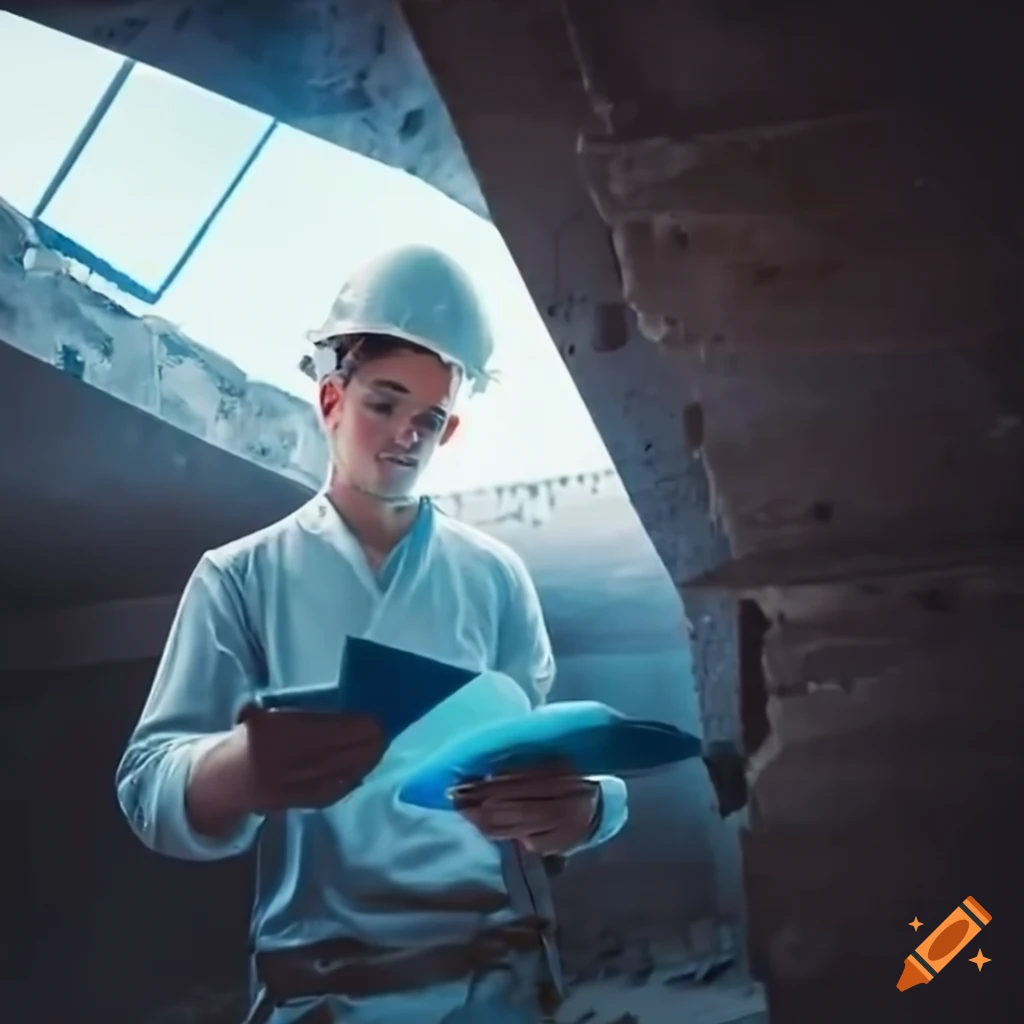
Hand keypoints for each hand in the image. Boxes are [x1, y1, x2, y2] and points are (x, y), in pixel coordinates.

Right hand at [186, 705, 384, 835]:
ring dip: (364, 761)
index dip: (354, 726)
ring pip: (337, 774)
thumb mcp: (267, 712)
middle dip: (366, 743)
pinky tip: (363, 769)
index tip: (375, 718)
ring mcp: (288, 788)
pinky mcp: (294, 805)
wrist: (223, 778)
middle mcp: (281, 762)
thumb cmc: (253, 735)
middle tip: (385, 731)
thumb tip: (346, 701)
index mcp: (273, 732)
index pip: (325, 730)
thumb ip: (301, 711)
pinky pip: (329, 794)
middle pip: (336, 753)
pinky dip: (350, 781)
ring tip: (379, 747)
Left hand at [452, 768, 599, 855]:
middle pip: (516, 805)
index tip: (462, 784)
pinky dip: (508, 837)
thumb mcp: (551, 763)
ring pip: (520, 826)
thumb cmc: (569, 777)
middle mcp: (565, 800)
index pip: (518, 781)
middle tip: (457, 802)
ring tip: (467, 816)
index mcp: (563, 773)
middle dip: (482, 805)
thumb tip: (488, 774)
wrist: (602, 804)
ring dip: (489, 823)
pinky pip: (530, 842)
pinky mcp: (564, 844)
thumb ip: (525, 767)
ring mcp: (566, 825)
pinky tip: (490, 831)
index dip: (488, 784)